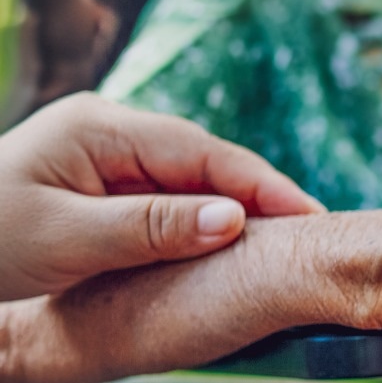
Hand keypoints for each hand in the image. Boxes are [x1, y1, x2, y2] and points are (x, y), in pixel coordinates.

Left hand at [0, 92, 322, 300]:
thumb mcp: (66, 241)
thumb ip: (154, 229)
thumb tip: (235, 220)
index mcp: (100, 128)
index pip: (204, 153)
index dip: (265, 187)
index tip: (314, 220)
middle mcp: (109, 133)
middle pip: (206, 166)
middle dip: (258, 202)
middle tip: (312, 243)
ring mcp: (107, 159)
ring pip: (191, 187)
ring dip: (231, 219)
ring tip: (283, 251)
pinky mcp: (105, 190)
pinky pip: (169, 206)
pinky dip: (201, 230)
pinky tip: (228, 254)